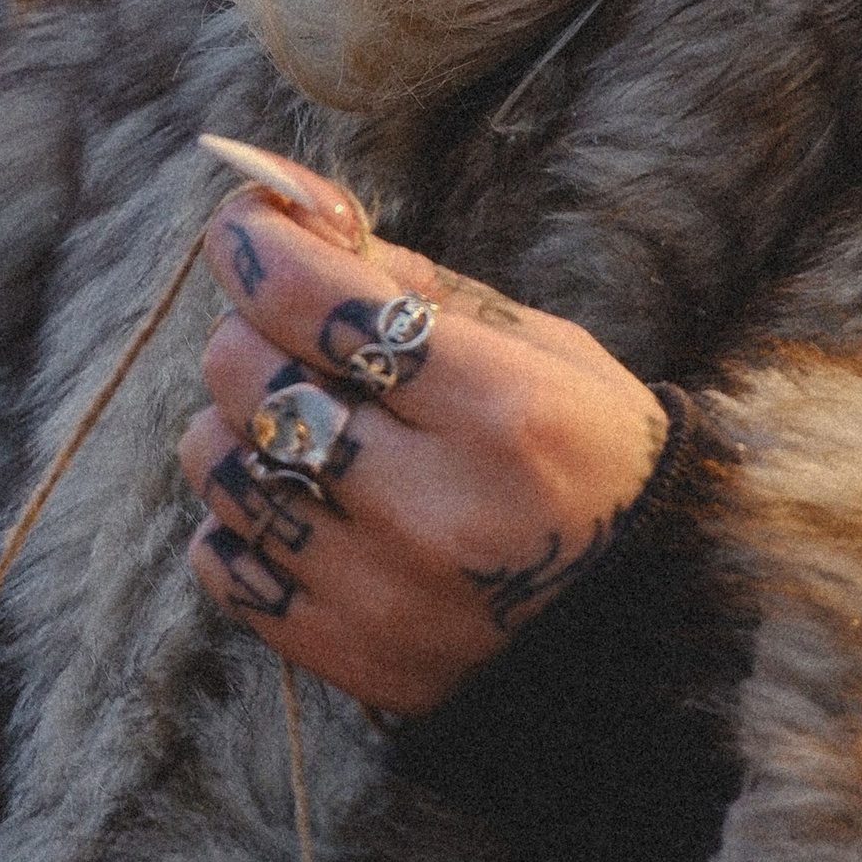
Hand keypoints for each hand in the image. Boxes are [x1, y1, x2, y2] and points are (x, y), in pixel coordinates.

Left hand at [178, 148, 666, 716]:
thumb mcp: (537, 345)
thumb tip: (288, 208)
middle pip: (250, 377)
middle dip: (254, 332)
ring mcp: (384, 592)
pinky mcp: (349, 654)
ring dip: (238, 426)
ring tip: (300, 427)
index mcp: (499, 409)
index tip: (248, 226)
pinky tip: (300, 505)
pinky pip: (219, 563)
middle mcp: (435, 507)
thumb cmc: (584, 455)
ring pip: (219, 466)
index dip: (258, 243)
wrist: (642, 620)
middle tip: (297, 339)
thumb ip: (409, 279)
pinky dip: (238, 519)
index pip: (320, 302)